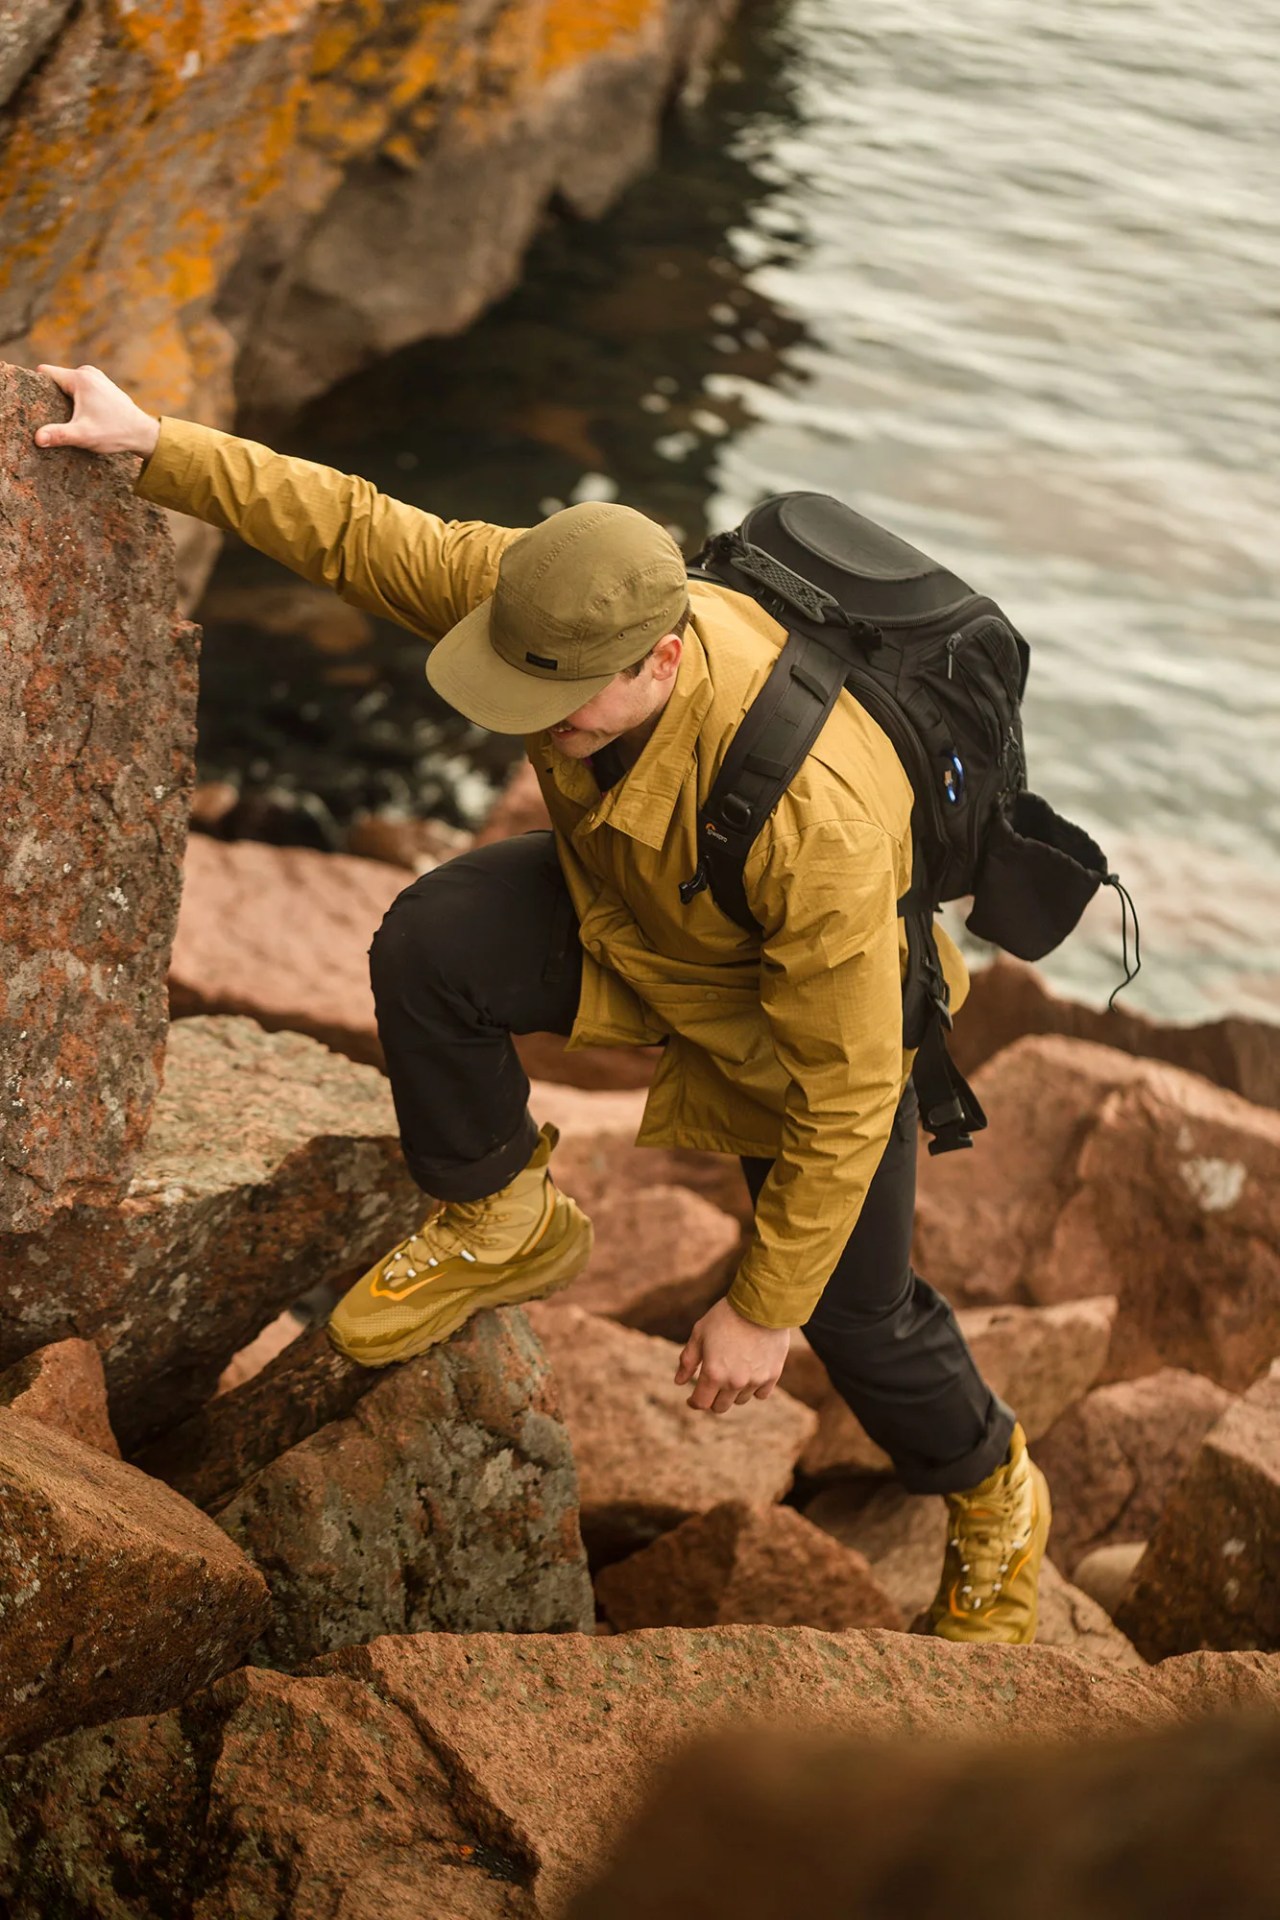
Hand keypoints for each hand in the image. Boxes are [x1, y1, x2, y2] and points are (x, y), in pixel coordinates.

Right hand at [33, 364, 159, 458]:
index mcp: (80, 378)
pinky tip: (77, 416)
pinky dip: (76, 400)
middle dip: (50, 395)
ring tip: (62, 418)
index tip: (32, 402)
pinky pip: (80, 388)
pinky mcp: (102, 385)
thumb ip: (59, 435)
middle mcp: (88, 373)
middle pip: (56, 379)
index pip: (45, 373)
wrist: (143, 434)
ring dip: (63, 399)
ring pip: (68, 384)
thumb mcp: (84, 435)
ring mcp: (96, 377)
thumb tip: (38, 438)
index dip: (35, 386)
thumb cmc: (114, 433)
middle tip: (46, 415)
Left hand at [675, 1295, 790, 1415]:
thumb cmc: (726, 1316)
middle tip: (713, 1384)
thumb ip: (688, 1360)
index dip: (694, 1402)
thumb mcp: (700, 1333)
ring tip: (733, 1371)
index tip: (692, 1398)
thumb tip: (679, 1382)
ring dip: (733, 1392)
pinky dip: (754, 1388)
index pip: (701, 1403)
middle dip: (713, 1398)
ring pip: (740, 1400)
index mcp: (713, 1373)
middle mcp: (734, 1382)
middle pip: (720, 1407)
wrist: (761, 1304)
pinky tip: (750, 1374)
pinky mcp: (772, 1375)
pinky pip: (761, 1394)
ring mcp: (755, 1380)